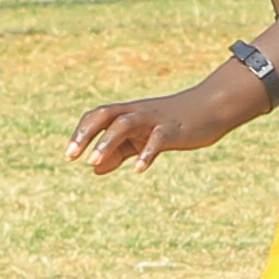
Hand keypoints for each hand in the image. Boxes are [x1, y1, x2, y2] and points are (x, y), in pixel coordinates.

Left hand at [68, 66, 260, 170]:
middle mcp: (138, 113)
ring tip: (93, 162)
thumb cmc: (173, 123)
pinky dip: (146, 153)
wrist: (210, 108)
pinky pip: (158, 139)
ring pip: (125, 124)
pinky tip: (137, 170)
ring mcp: (155, 119)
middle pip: (105, 115)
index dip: (81, 132)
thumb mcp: (142, 138)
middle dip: (86, 134)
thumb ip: (118, 152)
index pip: (97, 116)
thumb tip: (95, 168)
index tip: (68, 155)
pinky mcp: (174, 129)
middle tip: (71, 157)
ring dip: (107, 142)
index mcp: (128, 113)